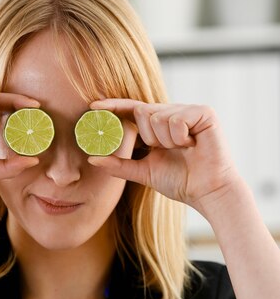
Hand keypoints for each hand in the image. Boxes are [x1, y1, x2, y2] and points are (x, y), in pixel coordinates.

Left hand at [88, 99, 240, 213]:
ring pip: (157, 116)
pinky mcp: (203, 112)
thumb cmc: (180, 182)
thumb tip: (92, 159)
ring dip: (164, 140)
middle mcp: (172, 114)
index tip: (93, 107)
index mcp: (158, 127)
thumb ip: (119, 165)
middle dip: (148, 137)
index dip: (113, 107)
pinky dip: (179, 136)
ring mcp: (187, 111)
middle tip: (164, 150)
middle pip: (141, 112)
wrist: (207, 191)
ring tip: (182, 149)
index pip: (131, 111)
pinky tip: (192, 144)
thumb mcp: (143, 172)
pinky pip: (175, 118)